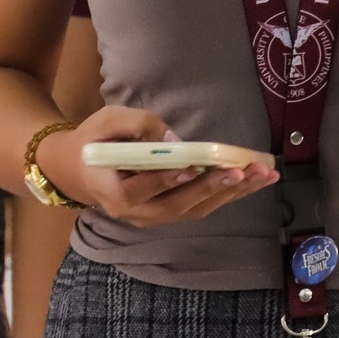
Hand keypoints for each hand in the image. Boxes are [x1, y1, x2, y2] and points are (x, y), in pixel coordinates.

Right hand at [38, 105, 279, 227]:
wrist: (77, 169)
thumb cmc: (93, 140)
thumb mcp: (107, 121)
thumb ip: (137, 125)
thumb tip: (174, 140)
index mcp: (113, 191)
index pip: (141, 190)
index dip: (166, 180)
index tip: (192, 168)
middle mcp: (135, 213)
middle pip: (178, 206)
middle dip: (215, 188)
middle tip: (246, 169)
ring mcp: (152, 217)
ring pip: (194, 210)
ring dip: (231, 194)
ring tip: (262, 175)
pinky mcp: (167, 212)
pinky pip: (198, 207)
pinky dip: (226, 195)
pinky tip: (251, 181)